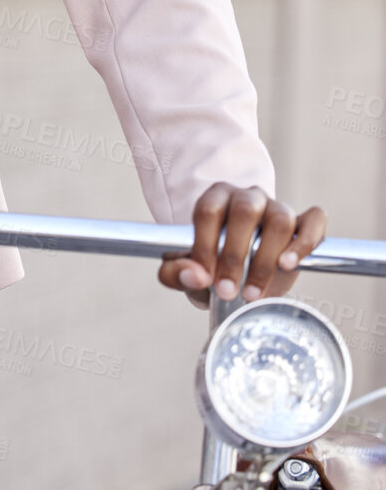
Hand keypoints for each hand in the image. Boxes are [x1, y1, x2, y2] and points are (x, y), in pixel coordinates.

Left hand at [158, 184, 325, 306]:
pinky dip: (304, 242)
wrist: (241, 272)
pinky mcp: (305, 222)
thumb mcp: (187, 272)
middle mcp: (248, 197)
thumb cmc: (210, 266)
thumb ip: (177, 273)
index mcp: (215, 199)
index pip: (208, 210)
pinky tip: (288, 265)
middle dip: (233, 255)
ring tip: (253, 292)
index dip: (204, 244)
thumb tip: (194, 275)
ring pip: (279, 219)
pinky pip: (314, 220)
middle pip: (244, 211)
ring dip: (266, 259)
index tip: (204, 278)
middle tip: (226, 291)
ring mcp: (278, 207)